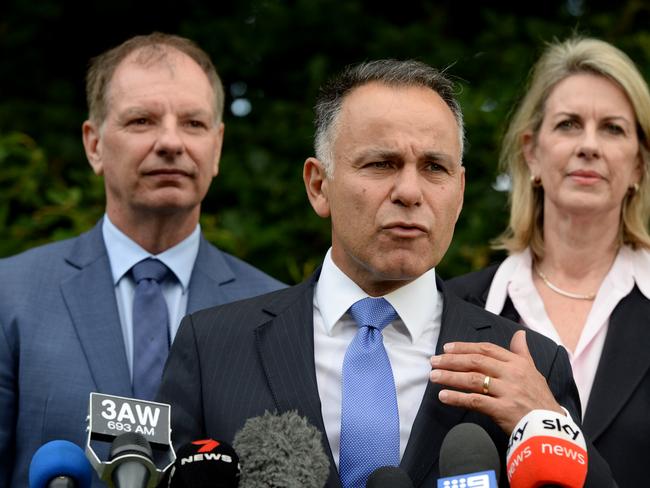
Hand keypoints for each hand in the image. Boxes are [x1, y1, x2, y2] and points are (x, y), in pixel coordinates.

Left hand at [429, 330, 563, 433]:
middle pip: (475, 362)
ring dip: (450, 377)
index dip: (464, 347)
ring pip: (473, 379)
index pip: (486, 350)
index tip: (447, 348)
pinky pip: (475, 401)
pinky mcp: (503, 410)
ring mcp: (508, 391)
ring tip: (434, 376)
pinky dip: (457, 398)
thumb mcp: (533, 372)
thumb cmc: (539, 399)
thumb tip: (520, 334)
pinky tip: (443, 396)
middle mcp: (512, 374)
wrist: (551, 427)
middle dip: (452, 360)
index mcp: (517, 363)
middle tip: (434, 362)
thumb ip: (522, 353)